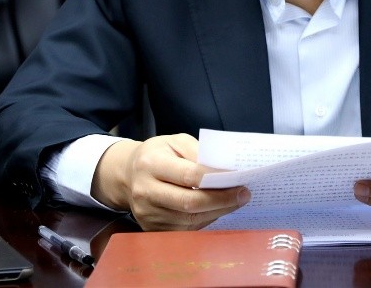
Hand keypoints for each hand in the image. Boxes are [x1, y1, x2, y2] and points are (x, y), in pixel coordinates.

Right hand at [91, 133, 249, 230]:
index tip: (238, 178)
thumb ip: (199, 152)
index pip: (188, 175)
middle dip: (221, 200)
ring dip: (217, 212)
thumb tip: (224, 169)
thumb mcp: (175, 141)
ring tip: (235, 202)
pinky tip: (216, 210)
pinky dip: (204, 220)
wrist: (127, 175)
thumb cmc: (157, 154)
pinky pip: (184, 229)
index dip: (215, 179)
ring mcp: (146, 213)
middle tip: (243, 195)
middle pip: (189, 203)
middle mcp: (145, 190)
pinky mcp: (150, 228)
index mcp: (151, 163)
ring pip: (189, 219)